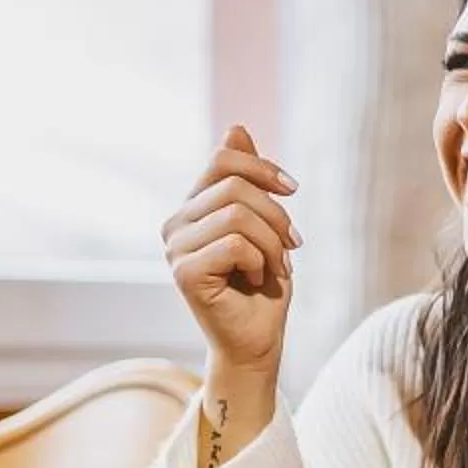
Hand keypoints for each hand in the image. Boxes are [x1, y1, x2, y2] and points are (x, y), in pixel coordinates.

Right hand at [164, 125, 299, 375]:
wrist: (257, 340)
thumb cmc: (262, 284)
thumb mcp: (263, 222)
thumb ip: (246, 178)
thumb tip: (235, 127)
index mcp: (191, 207)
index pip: (222, 159)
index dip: (262, 167)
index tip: (292, 189)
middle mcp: (175, 224)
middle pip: (235, 187)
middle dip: (276, 216)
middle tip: (293, 245)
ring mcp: (174, 248)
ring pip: (238, 215)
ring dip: (272, 243)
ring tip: (275, 266)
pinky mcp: (183, 273)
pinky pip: (235, 244)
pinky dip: (260, 261)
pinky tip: (256, 279)